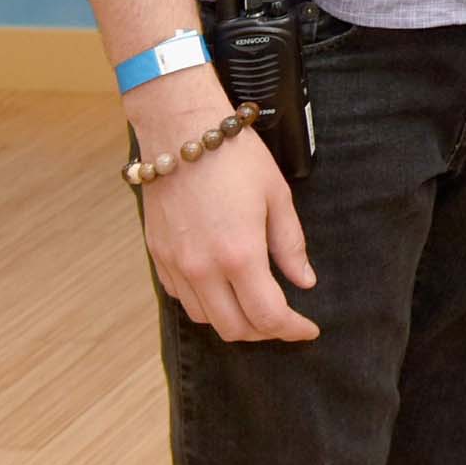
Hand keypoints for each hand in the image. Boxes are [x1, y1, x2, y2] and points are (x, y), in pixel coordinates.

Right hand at [130, 73, 319, 341]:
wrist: (183, 133)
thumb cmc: (236, 158)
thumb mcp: (278, 196)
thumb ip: (290, 245)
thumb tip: (303, 282)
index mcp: (240, 254)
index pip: (268, 316)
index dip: (291, 329)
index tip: (308, 330)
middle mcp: (203, 268)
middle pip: (234, 328)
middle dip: (264, 332)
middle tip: (285, 320)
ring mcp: (176, 265)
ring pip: (205, 318)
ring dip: (233, 320)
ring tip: (255, 305)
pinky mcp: (157, 256)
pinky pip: (182, 298)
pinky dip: (206, 303)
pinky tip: (223, 288)